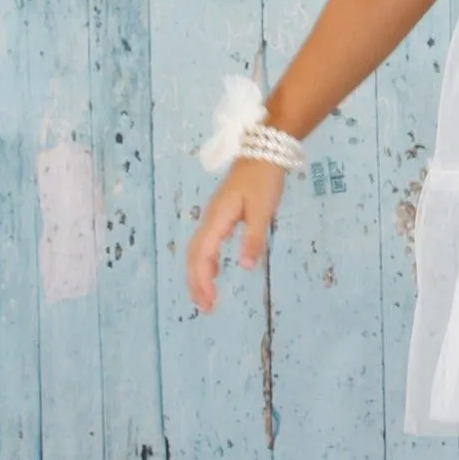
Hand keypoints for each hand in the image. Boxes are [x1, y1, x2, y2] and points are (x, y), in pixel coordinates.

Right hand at [186, 158, 286, 312]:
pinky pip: (205, 242)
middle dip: (196, 283)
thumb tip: (244, 267)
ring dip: (199, 274)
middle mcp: (210, 219)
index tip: (209, 302)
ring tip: (205, 297)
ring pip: (197, 250)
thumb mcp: (263, 211)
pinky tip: (214, 272)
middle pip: (194, 256)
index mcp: (218, 219)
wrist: (263, 151)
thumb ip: (253, 239)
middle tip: (205, 308)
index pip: (203, 255)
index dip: (203, 281)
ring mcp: (213, 216)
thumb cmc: (264, 180)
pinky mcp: (220, 214)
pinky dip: (206, 261)